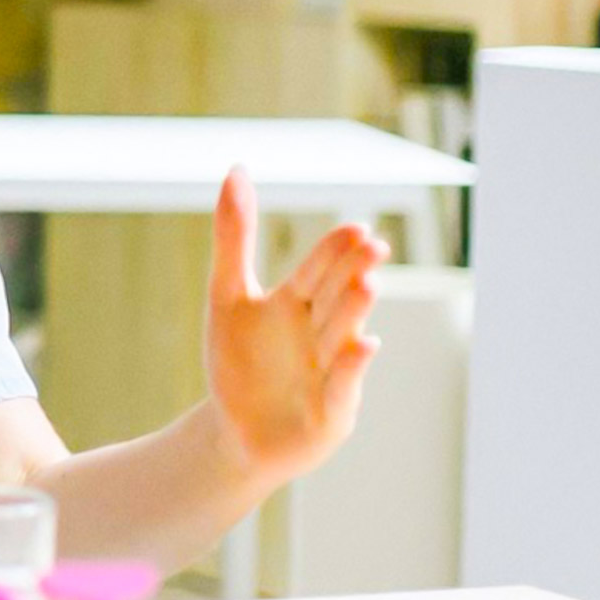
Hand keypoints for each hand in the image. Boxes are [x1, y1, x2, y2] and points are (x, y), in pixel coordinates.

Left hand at [202, 168, 388, 488]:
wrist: (232, 431)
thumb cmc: (238, 361)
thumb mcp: (228, 295)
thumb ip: (234, 236)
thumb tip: (236, 169)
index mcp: (298, 304)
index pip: (318, 271)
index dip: (333, 252)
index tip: (356, 228)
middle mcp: (321, 333)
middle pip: (337, 298)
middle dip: (352, 274)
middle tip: (371, 246)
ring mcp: (330, 372)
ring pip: (343, 336)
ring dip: (354, 312)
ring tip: (366, 285)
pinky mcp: (331, 411)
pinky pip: (342, 386)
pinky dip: (350, 367)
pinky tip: (363, 344)